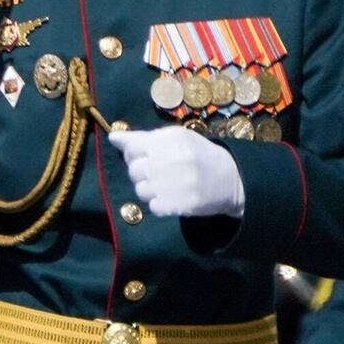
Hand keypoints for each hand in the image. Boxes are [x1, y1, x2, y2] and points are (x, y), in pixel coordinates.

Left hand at [109, 127, 244, 218]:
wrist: (231, 179)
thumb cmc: (198, 154)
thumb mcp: (175, 138)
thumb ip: (142, 137)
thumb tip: (113, 137)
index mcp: (169, 141)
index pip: (131, 149)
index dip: (133, 154)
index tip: (145, 157)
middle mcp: (171, 161)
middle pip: (134, 171)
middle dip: (140, 173)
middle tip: (157, 173)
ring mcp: (175, 185)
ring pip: (140, 191)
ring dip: (149, 190)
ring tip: (165, 186)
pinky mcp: (180, 205)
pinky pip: (153, 207)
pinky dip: (159, 204)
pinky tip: (171, 197)